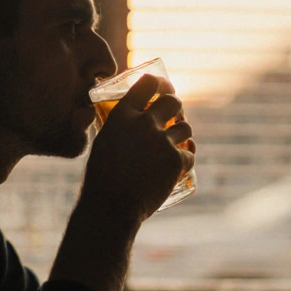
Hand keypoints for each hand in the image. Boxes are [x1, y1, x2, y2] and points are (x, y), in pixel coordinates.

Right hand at [82, 73, 195, 220]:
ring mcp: (162, 141)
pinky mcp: (176, 161)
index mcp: (122, 116)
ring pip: (186, 127)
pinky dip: (185, 160)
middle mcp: (144, 123)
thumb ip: (119, 131)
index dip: (158, 83)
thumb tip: (128, 128)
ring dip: (183, 133)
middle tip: (174, 114)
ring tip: (178, 140)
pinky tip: (180, 165)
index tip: (162, 86)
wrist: (111, 207)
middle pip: (173, 101)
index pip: (146, 84)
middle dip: (176, 106)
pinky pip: (189, 153)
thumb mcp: (104, 144)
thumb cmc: (101, 180)